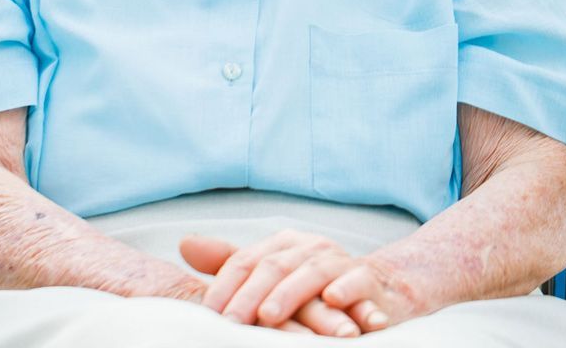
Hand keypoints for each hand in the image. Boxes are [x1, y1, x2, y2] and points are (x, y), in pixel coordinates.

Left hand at [182, 231, 417, 335]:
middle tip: (231, 322)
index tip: (206, 314)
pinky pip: (360, 282)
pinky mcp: (370, 281)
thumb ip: (231, 262)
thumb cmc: (316, 287)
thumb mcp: (273, 274)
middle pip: (274, 267)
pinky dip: (349, 291)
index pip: (246, 261)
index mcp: (284, 245)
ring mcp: (341, 262)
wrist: (380, 288)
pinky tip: (336, 300)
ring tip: (270, 315)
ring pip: (313, 272)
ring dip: (291, 294)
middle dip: (250, 296)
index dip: (224, 286)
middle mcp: (310, 248)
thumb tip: (185, 243)